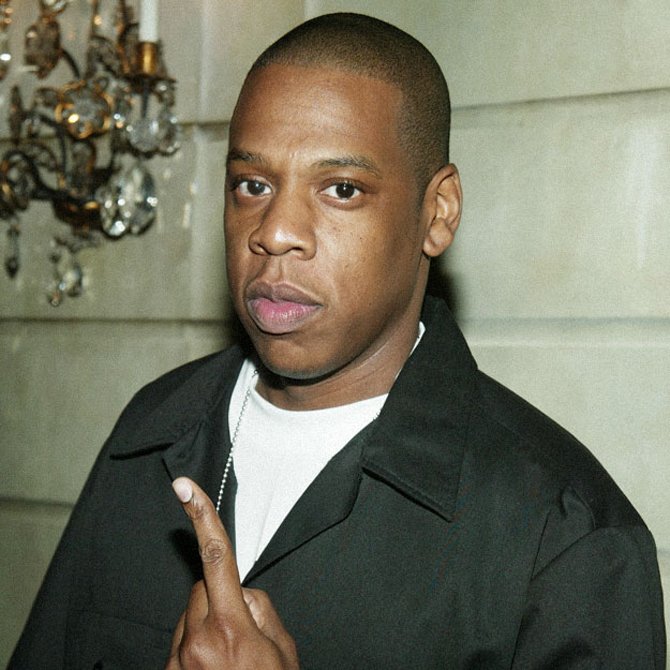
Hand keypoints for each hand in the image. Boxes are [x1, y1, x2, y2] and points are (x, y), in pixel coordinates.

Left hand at [165, 477, 298, 669]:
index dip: (203, 517)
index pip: (216, 559)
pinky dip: (196, 644)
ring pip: (189, 615)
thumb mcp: (282, 649)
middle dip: (218, 594)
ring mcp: (177, 663)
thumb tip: (239, 592)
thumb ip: (259, 609)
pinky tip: (214, 668)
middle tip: (241, 627)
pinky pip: (180, 641)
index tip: (185, 488)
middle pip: (200, 588)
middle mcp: (197, 643)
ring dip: (206, 621)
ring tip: (228, 657)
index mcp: (230, 629)